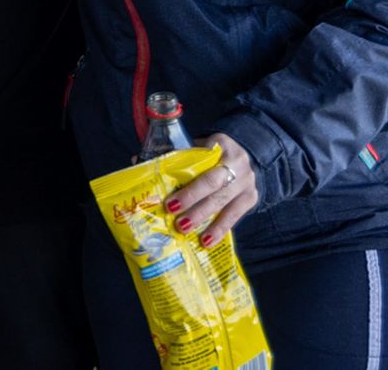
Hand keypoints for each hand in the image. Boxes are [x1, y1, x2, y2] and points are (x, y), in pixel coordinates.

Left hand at [166, 133, 259, 249]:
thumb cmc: (213, 152)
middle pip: (213, 186)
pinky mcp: (251, 198)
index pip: (202, 164)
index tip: (171, 202)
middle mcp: (238, 164)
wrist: (246, 153)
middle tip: (176, 219)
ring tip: (188, 232)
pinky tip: (208, 241)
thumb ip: (175, 154)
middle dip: (194, 203)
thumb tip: (137, 160)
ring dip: (206, 221)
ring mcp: (247, 182)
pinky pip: (235, 216)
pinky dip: (220, 229)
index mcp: (222, 146)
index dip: (188, 186)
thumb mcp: (199, 146)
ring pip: (225, 204)